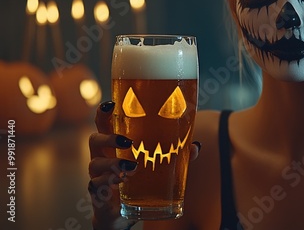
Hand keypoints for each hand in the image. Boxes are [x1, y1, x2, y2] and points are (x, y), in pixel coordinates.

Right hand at [87, 101, 201, 228]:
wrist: (122, 212)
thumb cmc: (137, 179)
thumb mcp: (156, 164)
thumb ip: (176, 155)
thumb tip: (195, 146)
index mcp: (114, 145)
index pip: (103, 124)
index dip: (103, 113)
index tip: (111, 104)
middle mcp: (102, 157)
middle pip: (95, 140)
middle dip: (108, 138)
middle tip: (128, 141)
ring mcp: (98, 175)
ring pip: (95, 164)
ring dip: (113, 164)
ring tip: (131, 167)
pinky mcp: (98, 193)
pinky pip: (97, 186)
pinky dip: (108, 183)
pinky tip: (120, 183)